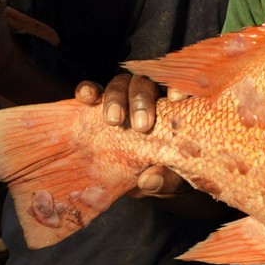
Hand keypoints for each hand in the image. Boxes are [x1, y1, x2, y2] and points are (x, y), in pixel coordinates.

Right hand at [77, 72, 185, 197]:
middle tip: (141, 125)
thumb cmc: (162, 174)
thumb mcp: (169, 182)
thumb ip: (166, 180)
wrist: (136, 181)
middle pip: (146, 84)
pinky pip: (90, 91)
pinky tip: (87, 98)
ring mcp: (122, 97)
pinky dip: (88, 90)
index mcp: (174, 109)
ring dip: (116, 97)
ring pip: (120, 83)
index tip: (176, 100)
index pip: (178, 88)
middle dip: (142, 100)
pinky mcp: (96, 105)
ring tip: (114, 120)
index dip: (178, 88)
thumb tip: (150, 180)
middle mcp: (149, 96)